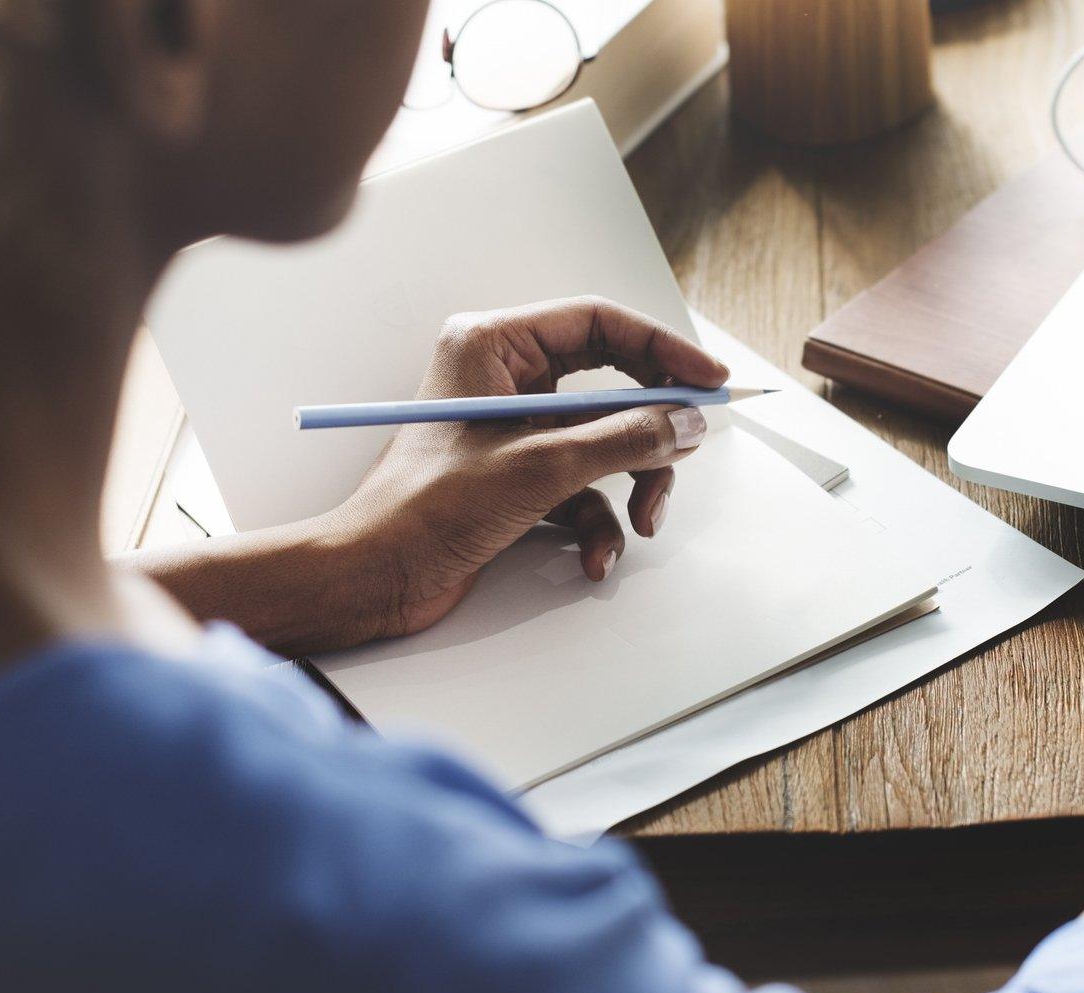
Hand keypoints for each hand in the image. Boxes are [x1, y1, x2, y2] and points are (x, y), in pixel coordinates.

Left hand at [328, 296, 729, 637]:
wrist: (374, 577)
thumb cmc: (426, 509)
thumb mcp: (541, 467)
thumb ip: (623, 439)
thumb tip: (686, 423)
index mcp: (492, 346)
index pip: (598, 323)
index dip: (662, 349)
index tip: (709, 380)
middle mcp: (503, 379)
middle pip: (610, 386)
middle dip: (648, 431)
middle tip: (686, 450)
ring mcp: (512, 430)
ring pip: (604, 443)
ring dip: (630, 486)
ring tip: (641, 522)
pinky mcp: (516, 477)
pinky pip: (582, 487)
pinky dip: (597, 524)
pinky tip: (593, 558)